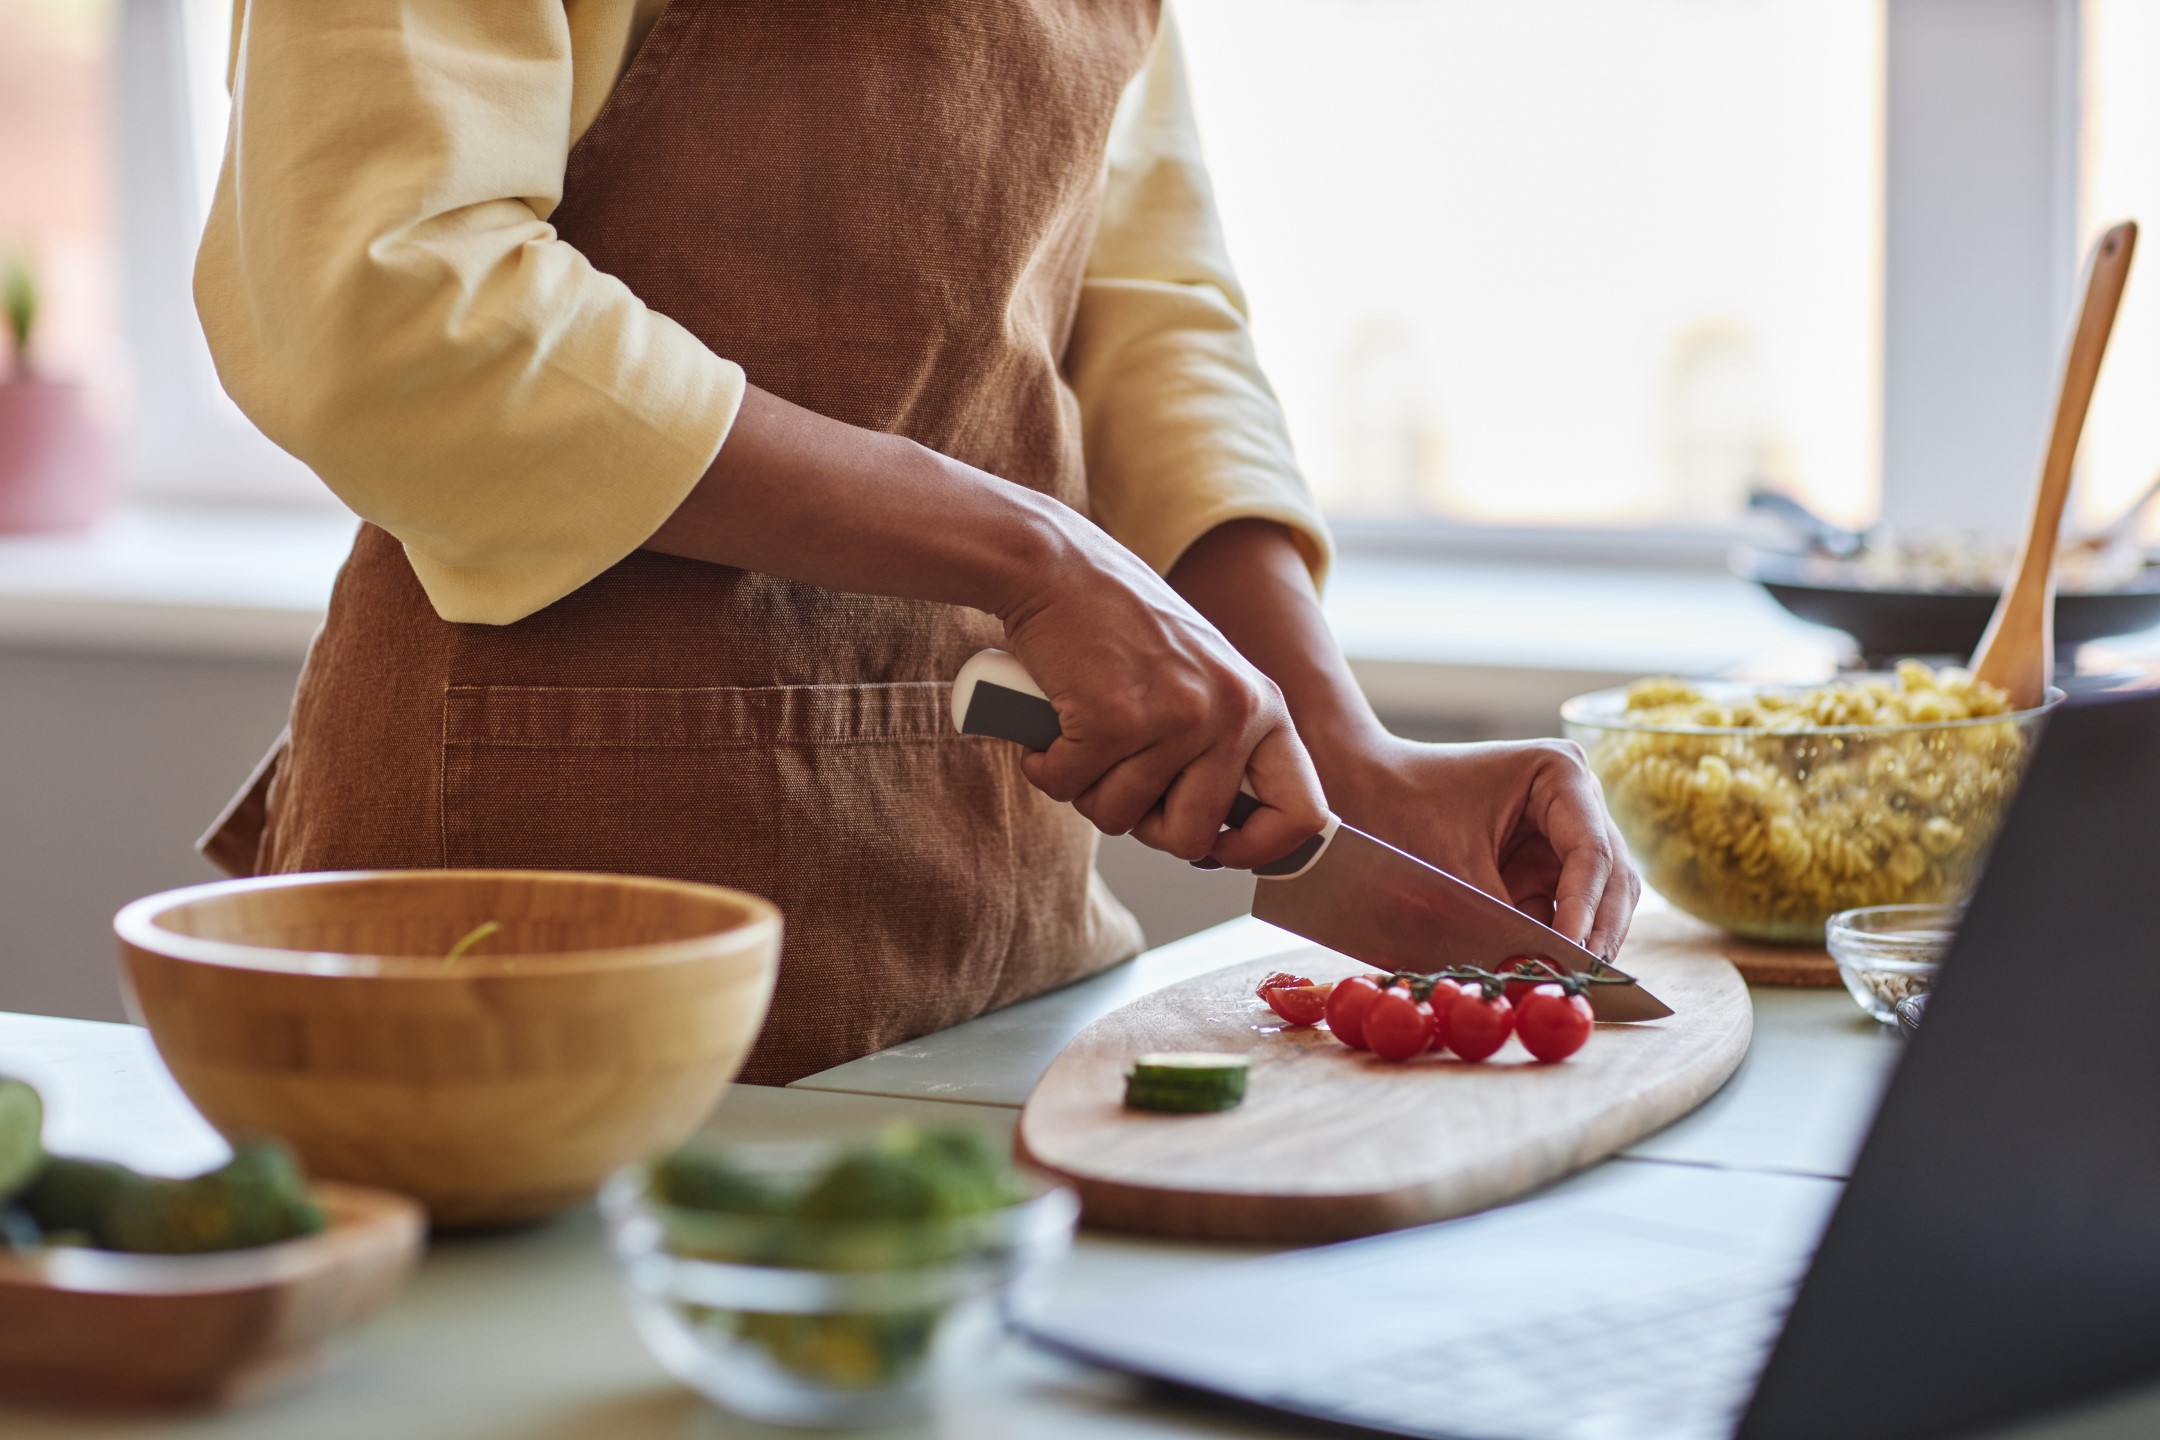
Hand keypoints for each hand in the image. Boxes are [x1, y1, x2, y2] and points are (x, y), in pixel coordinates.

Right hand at [994, 513, 1327, 869]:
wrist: (1060, 566)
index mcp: (1263, 706)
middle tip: (1117, 777)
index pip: (1302, 812)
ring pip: (1120, 816)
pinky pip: (1069, 788)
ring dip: (1086, 788)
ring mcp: (1176, 716)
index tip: (1217, 852)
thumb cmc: (1121, 627)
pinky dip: (1046, 767)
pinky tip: (1051, 724)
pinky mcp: (1114, 718)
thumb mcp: (1202, 679)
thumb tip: (1217, 841)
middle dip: (1143, 824)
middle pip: (1191, 838)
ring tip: (1083, 733)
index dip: (1259, 850)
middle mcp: (1232, 712)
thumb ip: (1222, 746)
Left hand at [1321, 736, 1640, 958]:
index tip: (1569, 958)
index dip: (1584, 912)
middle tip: (1579, 981)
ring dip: (1579, 940)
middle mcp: (1576, 798)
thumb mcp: (1452, 869)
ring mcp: (1564, 831)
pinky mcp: (1543, 863)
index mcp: (1560, 773)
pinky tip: (1540, 969)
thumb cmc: (1399, 809)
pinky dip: (1552, 939)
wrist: (1360, 788)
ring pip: (1597, 898)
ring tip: (1561, 982)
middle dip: (1595, 931)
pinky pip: (1562, 908)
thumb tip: (1538, 974)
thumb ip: (1500, 921)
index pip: (1592, 853)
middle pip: (1610, 877)